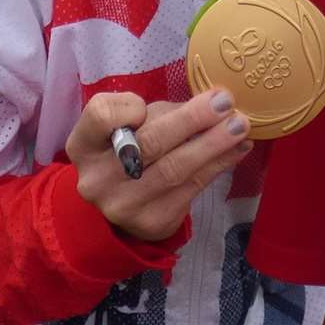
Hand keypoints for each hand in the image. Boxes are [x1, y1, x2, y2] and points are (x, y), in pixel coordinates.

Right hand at [67, 88, 250, 241]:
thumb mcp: (131, 125)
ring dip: (214, 144)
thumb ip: (159, 113)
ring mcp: (124, 205)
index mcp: (84, 145)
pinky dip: (219, 164)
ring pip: (175, 168)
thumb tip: (211, 103)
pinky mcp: (152, 222)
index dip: (128, 107)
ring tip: (240, 126)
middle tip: (225, 102)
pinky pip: (192, 188)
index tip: (149, 102)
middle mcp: (98, 178)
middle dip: (192, 120)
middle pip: (148, 143)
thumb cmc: (128, 149)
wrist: (120, 204)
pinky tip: (238, 149)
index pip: (101, 116)